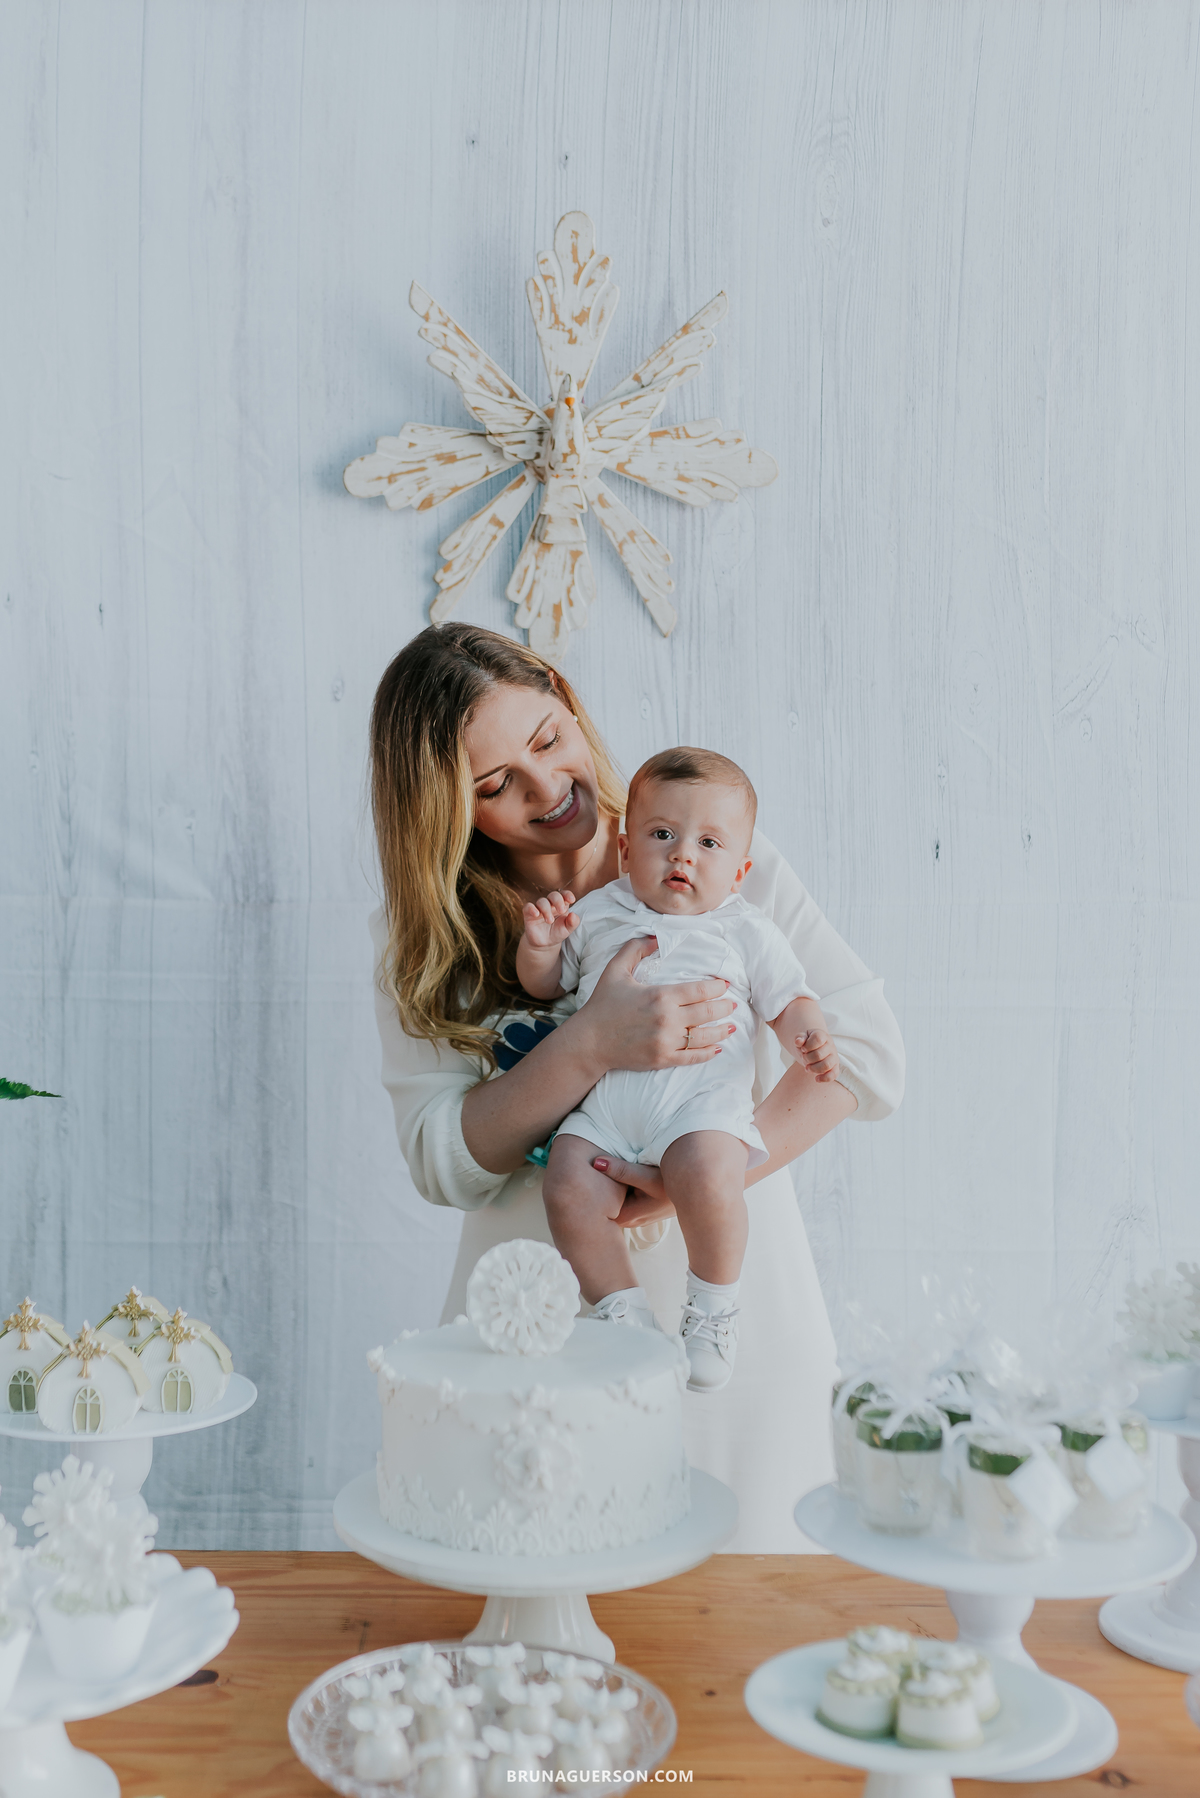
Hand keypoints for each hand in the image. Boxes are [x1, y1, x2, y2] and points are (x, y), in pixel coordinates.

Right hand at [521, 890, 578, 948]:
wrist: (545, 943)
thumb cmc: (557, 933)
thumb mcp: (568, 929)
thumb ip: (573, 922)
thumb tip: (574, 914)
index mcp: (561, 905)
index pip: (564, 895)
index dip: (567, 894)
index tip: (572, 900)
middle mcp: (550, 904)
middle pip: (553, 895)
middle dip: (558, 901)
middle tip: (561, 911)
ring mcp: (539, 908)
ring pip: (542, 901)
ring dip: (547, 910)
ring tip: (550, 921)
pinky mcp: (529, 914)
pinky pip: (528, 906)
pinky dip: (531, 908)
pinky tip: (536, 914)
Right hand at [577, 935, 736, 1073]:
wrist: (589, 1042)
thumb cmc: (602, 1004)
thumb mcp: (615, 970)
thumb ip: (636, 948)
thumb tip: (657, 937)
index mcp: (660, 995)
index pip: (700, 991)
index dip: (717, 987)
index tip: (725, 985)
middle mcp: (667, 1019)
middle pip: (708, 1013)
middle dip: (725, 1007)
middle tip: (733, 1004)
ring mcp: (666, 1041)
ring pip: (705, 1036)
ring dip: (722, 1031)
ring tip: (731, 1026)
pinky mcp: (662, 1059)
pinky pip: (692, 1057)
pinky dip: (708, 1053)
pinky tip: (717, 1047)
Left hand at [591, 1154, 676, 1226]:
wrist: (699, 1192)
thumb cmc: (674, 1188)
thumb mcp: (647, 1176)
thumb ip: (621, 1170)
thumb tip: (596, 1163)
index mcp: (626, 1216)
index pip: (597, 1207)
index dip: (591, 1189)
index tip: (588, 1171)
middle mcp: (630, 1218)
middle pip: (605, 1201)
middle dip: (600, 1184)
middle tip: (595, 1164)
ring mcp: (636, 1213)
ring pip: (615, 1197)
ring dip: (613, 1183)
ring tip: (610, 1165)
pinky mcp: (641, 1206)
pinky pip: (625, 1195)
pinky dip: (622, 1183)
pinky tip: (626, 1170)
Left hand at [797, 1027, 839, 1082]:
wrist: (814, 1048)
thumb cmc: (807, 1043)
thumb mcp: (802, 1038)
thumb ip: (799, 1037)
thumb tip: (798, 1042)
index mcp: (822, 1035)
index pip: (818, 1039)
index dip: (808, 1046)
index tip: (803, 1049)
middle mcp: (830, 1045)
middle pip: (819, 1054)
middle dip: (807, 1059)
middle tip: (804, 1058)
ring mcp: (834, 1056)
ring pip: (826, 1065)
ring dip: (813, 1069)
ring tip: (807, 1068)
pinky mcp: (835, 1067)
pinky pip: (834, 1074)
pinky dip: (825, 1078)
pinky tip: (816, 1079)